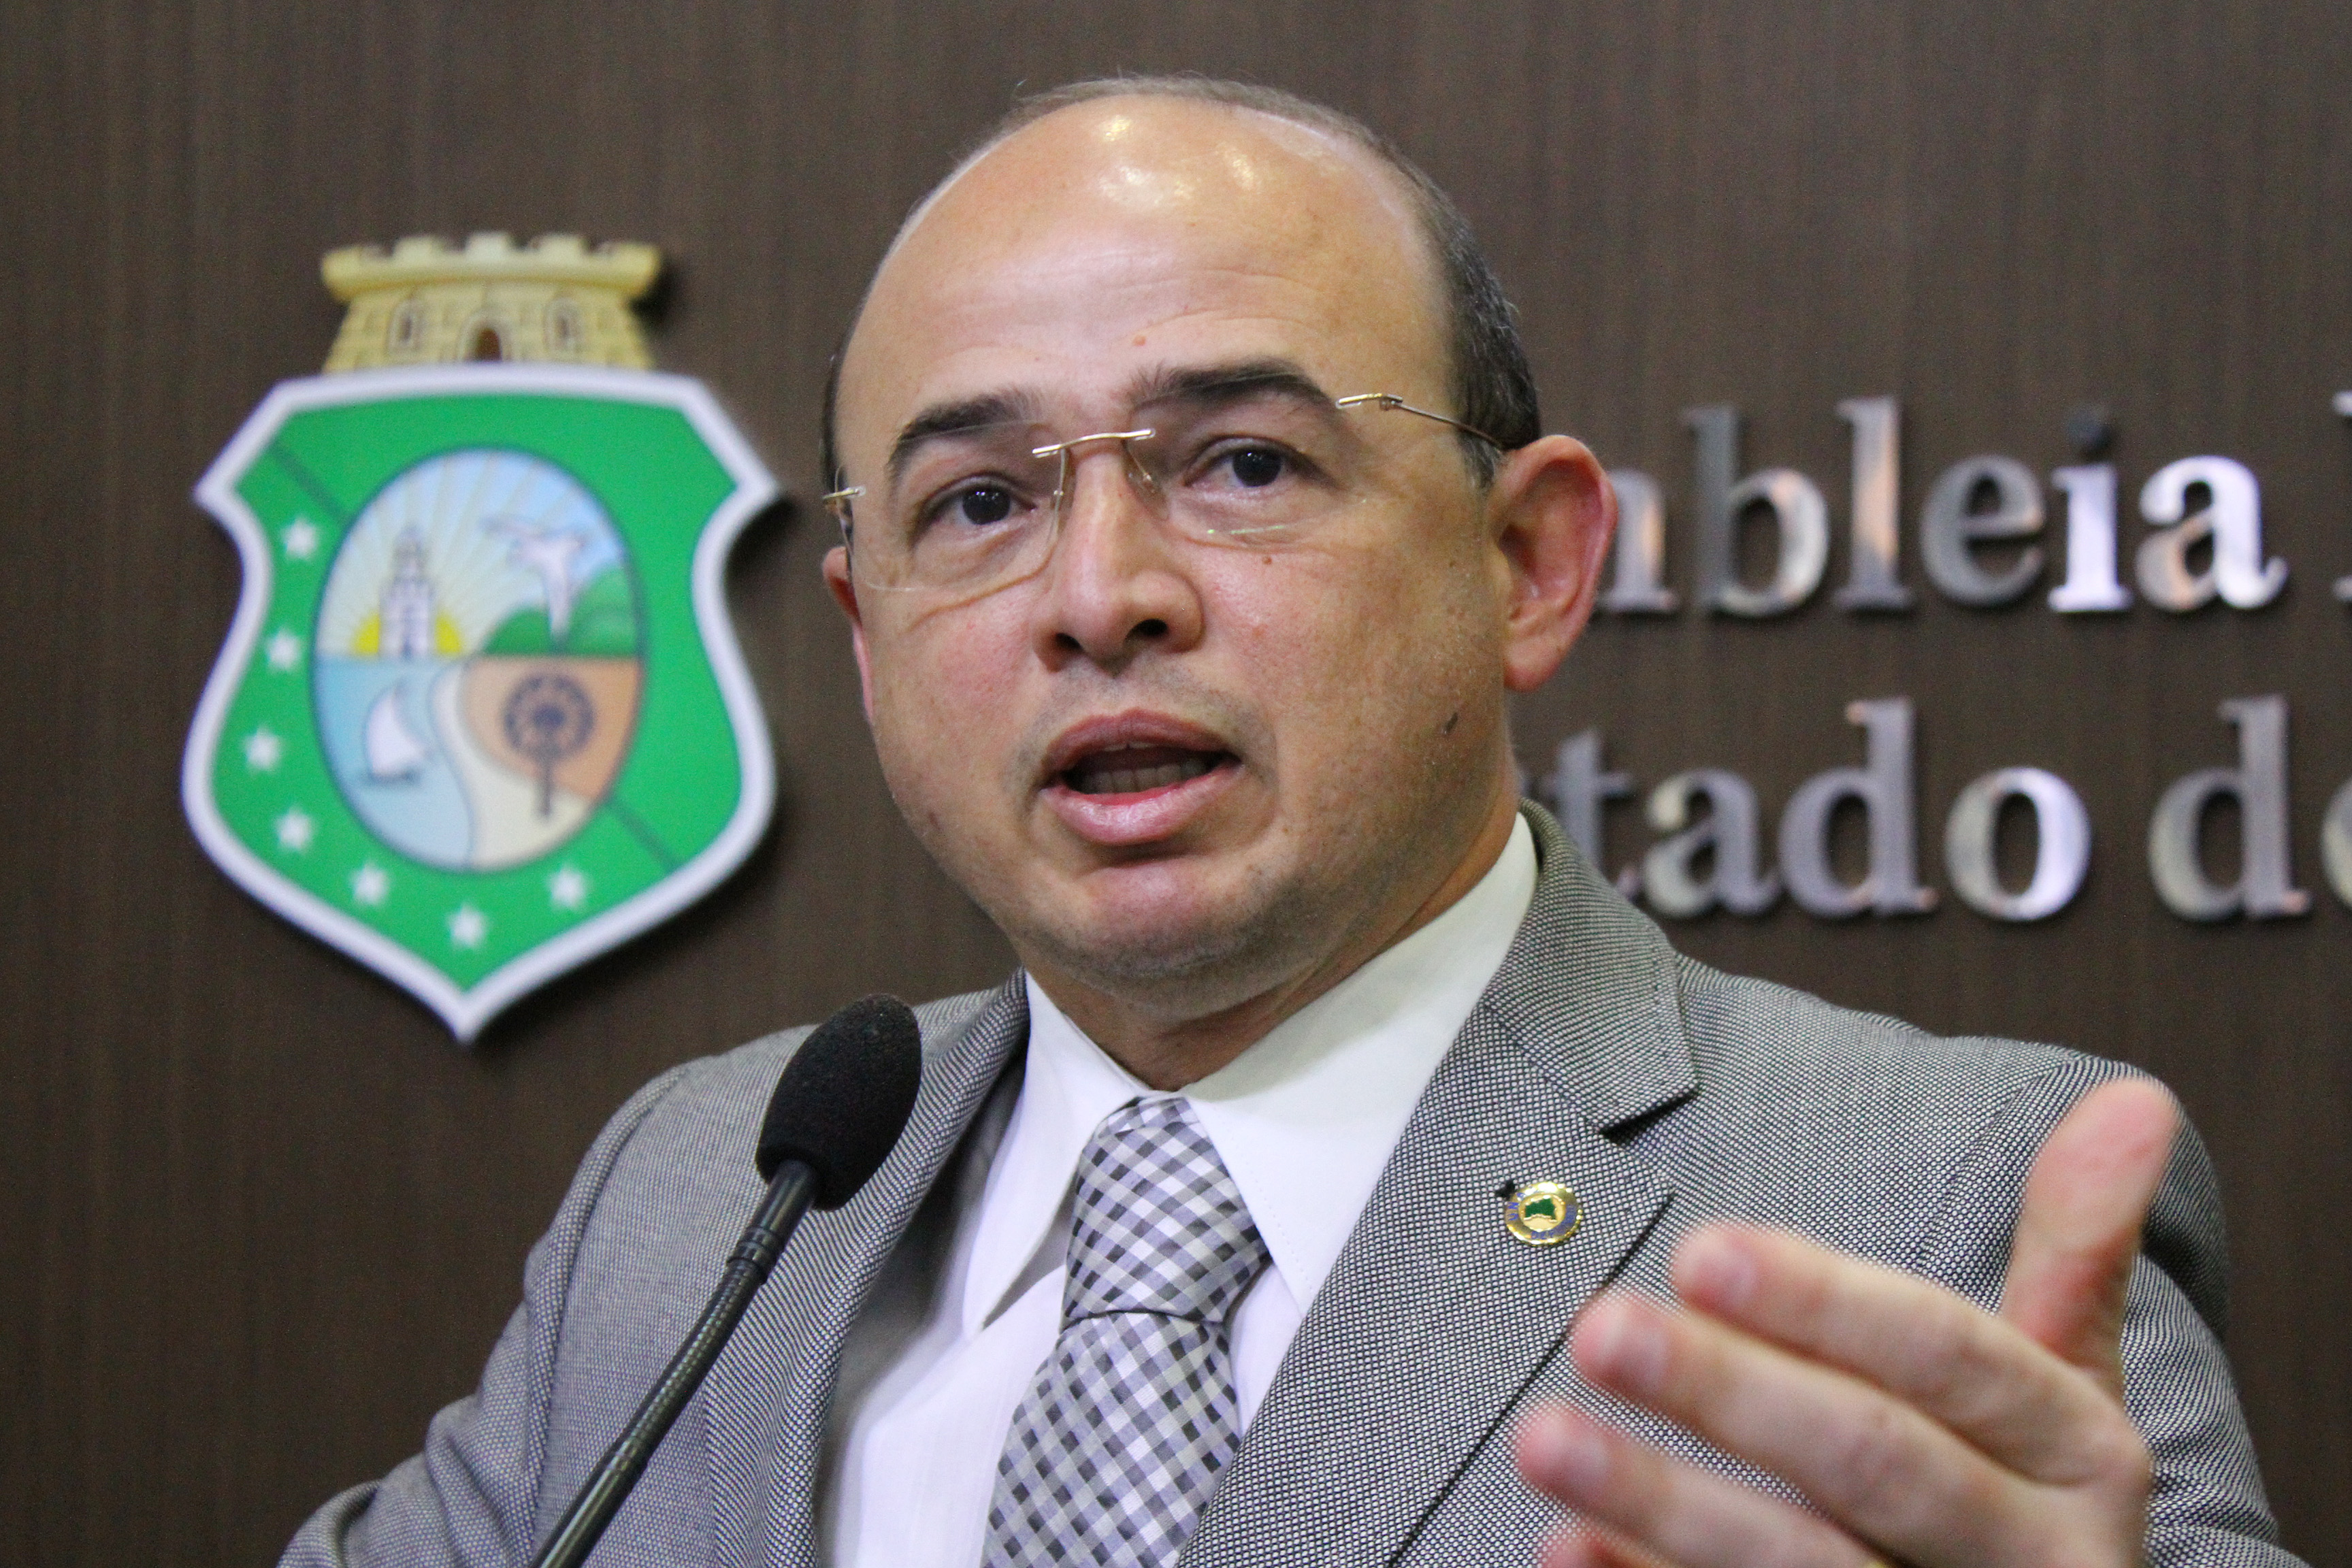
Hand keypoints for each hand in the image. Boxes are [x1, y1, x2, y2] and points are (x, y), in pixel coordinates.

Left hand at [1515, 1077, 2178, 1567]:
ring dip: (1661, 1505)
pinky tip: (1562, 1546)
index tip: (1702, 1248)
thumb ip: (2078, 1252)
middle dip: (1730, 1393)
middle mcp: (2027, 1559)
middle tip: (1599, 1326)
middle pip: (1872, 1464)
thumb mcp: (2067, 1390)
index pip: (1948, 1359)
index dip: (1826, 1303)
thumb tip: (2133, 1097)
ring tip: (1543, 1435)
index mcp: (2078, 1460)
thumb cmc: (2024, 1507)